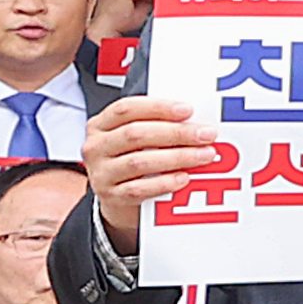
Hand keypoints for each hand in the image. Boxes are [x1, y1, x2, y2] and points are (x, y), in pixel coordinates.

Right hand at [79, 93, 214, 250]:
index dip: (158, 107)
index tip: (188, 109)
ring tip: (204, 155)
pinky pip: (139, 189)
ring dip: (177, 157)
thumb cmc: (132, 158)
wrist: (117, 196)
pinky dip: (164, 183)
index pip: (126, 109)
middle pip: (135, 134)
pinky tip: (184, 178)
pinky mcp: (112, 196)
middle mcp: (97, 147)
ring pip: (138, 162)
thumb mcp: (136, 138)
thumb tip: (196, 121)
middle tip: (206, 134)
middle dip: (176, 133)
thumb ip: (157, 125)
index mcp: (100, 125)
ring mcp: (101, 173)